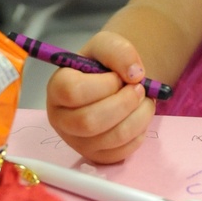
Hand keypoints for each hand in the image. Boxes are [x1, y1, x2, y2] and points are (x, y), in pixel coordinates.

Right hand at [45, 31, 153, 163]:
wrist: (114, 84)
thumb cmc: (104, 65)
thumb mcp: (108, 45)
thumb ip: (118, 50)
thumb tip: (135, 73)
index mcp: (57, 89)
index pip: (72, 92)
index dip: (103, 85)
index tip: (118, 77)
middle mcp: (62, 119)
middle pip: (89, 122)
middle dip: (123, 103)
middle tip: (139, 88)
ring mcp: (78, 141)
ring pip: (110, 138)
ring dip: (138, 117)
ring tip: (144, 100)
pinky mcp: (96, 156)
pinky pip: (121, 152)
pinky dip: (139, 132)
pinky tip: (138, 116)